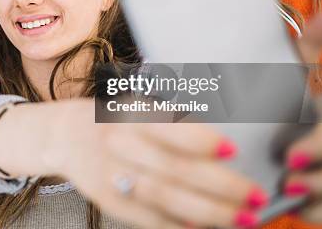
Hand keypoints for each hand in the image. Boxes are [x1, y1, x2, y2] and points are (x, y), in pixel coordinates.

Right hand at [49, 100, 264, 227]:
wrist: (65, 136)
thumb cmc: (114, 119)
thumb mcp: (138, 106)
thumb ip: (173, 123)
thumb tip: (221, 149)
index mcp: (130, 114)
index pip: (170, 128)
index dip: (203, 141)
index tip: (235, 151)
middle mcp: (120, 144)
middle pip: (175, 170)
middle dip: (222, 187)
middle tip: (257, 197)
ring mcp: (111, 175)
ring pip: (165, 198)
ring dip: (209, 212)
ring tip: (242, 218)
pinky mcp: (108, 201)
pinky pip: (148, 218)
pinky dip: (179, 224)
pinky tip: (204, 226)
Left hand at [284, 8, 321, 222]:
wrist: (293, 110)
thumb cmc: (292, 86)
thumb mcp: (299, 66)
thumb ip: (310, 44)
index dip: (320, 148)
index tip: (290, 158)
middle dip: (321, 181)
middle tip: (286, 184)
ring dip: (318, 201)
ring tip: (285, 197)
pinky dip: (314, 212)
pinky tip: (290, 206)